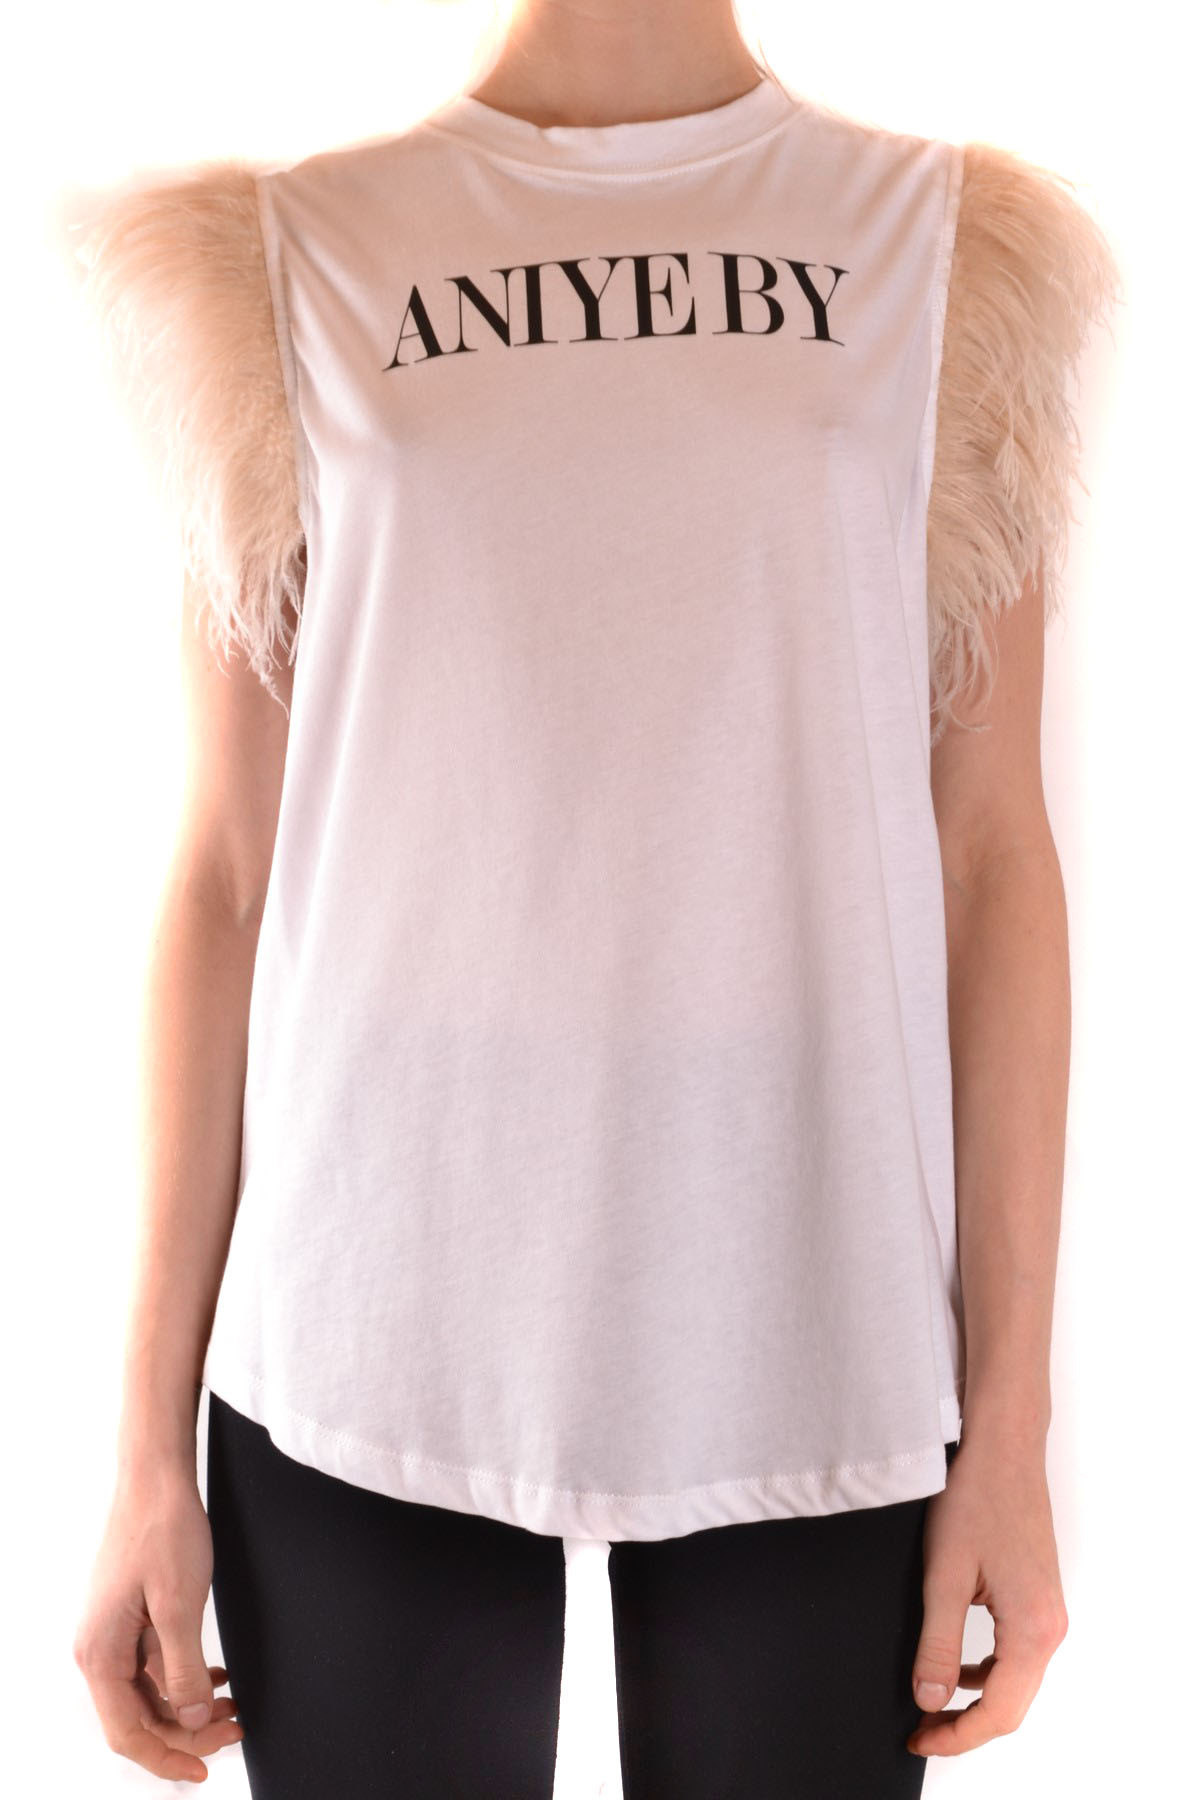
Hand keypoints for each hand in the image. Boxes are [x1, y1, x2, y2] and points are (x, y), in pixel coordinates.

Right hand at [73, 1464, 243, 1782]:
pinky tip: (217, 1675)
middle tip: (236, 1730)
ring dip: (190, 1704)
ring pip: (149, 1692)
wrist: (156, 1476)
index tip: (204, 1770)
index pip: (128, 1732)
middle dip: (188, 1731)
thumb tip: (190, 1720)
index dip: (166, 1758)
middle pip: (140, 1716)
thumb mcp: (180, 1605)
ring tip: (234, 1705)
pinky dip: (185, 1675)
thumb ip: (182, 1669)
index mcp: (99, 1653)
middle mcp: (98, 1649)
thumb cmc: (163, 1529)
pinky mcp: (129, 1616)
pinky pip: (153, 1664)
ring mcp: (113, 1633)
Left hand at [907, 1422, 1068, 1756]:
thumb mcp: (944, 1575)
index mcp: (1033, 1629)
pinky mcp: (1038, 1596)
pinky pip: (1017, 1652)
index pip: (999, 1712)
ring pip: (1016, 1680)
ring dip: (977, 1698)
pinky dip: (987, 1669)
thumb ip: (937, 1644)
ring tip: (930, 1700)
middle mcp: (1051, 1626)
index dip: (956, 1735)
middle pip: (1012, 1704)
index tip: (919, 1738)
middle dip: (966, 1725)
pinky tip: (955, 1662)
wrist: (1002, 1447)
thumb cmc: (976, 1498)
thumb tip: (930, 1698)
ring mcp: (1049, 1611)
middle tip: (921, 1729)